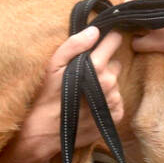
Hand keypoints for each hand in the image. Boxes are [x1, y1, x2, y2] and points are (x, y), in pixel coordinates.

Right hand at [12, 25, 124, 162]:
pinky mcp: (116, 116)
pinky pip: (117, 100)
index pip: (115, 41)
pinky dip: (107, 100)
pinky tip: (92, 105)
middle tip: (86, 75)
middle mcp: (109, 83)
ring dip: (105, 84)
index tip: (102, 43)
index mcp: (96, 67)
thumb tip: (95, 30)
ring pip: (116, 83)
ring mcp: (114, 101)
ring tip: (86, 93)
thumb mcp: (54, 65)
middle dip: (104, 65)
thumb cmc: (48, 96)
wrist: (46, 132)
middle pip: (116, 63)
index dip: (108, 39)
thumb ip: (74, 44)